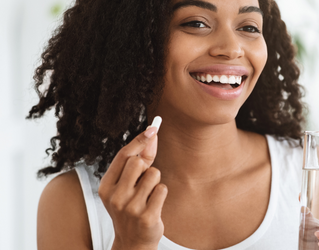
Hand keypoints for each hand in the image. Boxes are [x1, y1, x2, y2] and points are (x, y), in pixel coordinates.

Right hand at [98, 118, 166, 249]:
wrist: (132, 241)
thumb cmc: (131, 207)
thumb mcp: (128, 186)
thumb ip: (140, 160)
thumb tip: (152, 135)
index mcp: (106, 186)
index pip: (122, 156)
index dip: (139, 140)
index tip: (153, 128)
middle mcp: (115, 197)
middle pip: (138, 162)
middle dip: (146, 167)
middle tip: (143, 181)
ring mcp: (130, 208)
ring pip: (154, 174)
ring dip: (155, 181)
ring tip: (148, 196)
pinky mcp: (147, 216)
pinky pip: (162, 189)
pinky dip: (161, 193)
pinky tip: (154, 205)